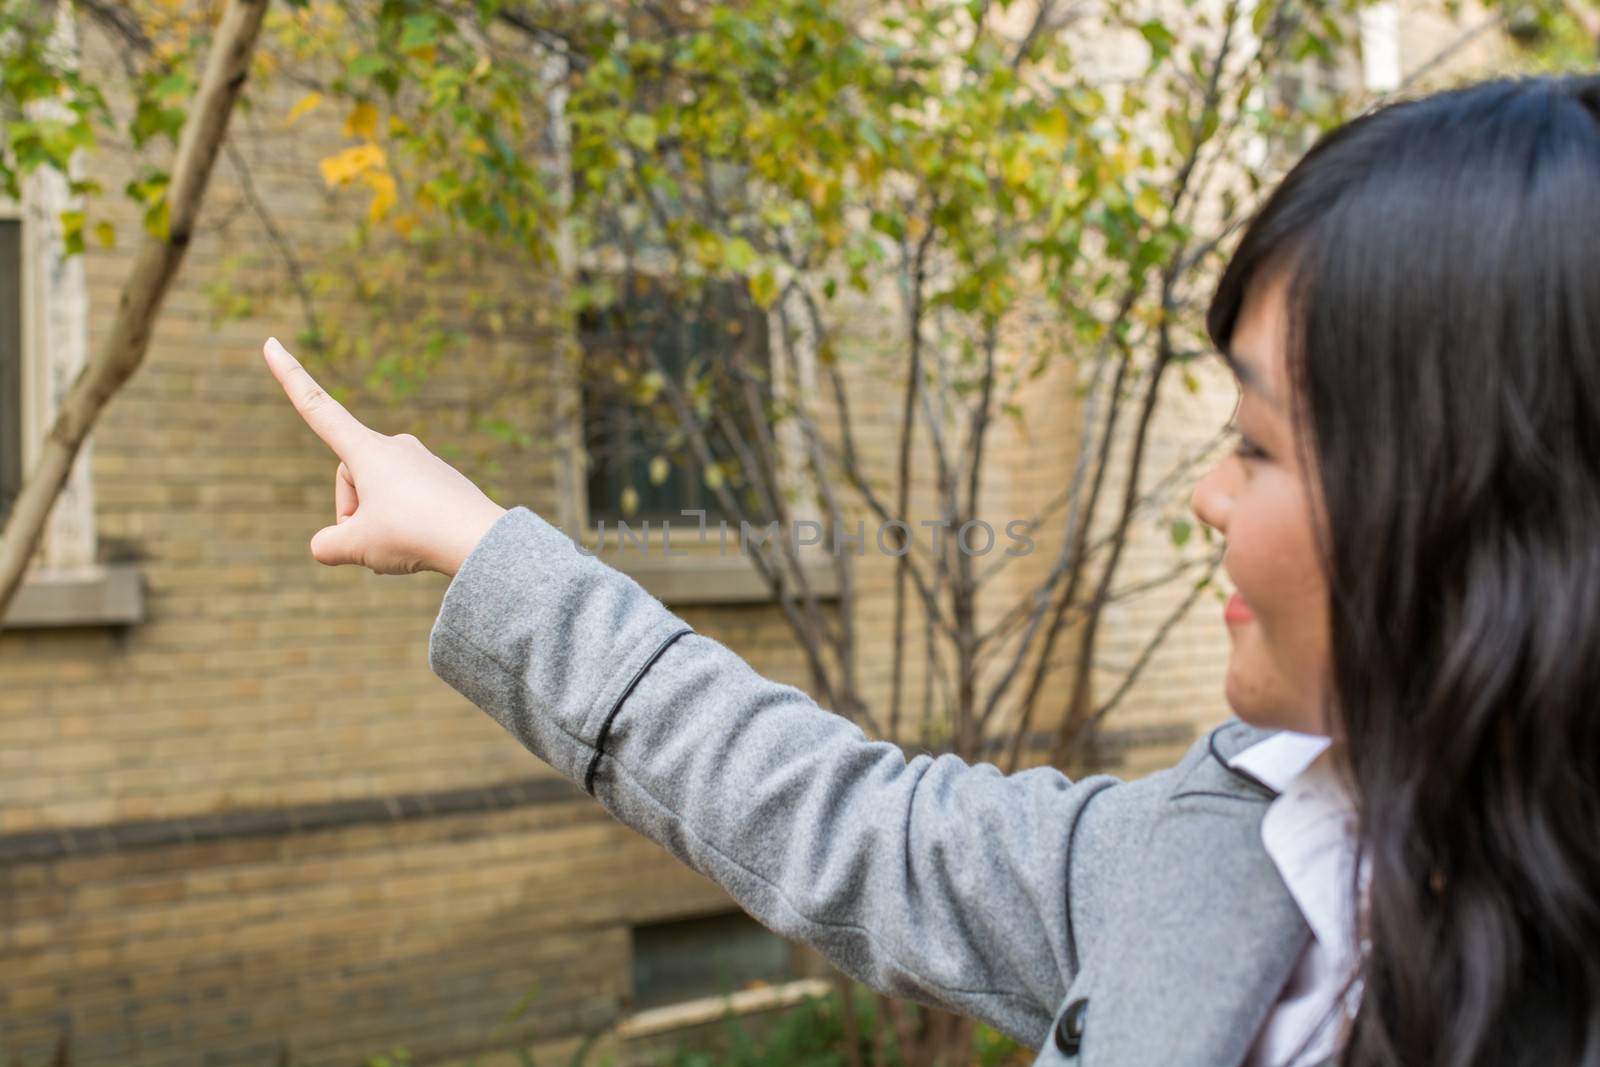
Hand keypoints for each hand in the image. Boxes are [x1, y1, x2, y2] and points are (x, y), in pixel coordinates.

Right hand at [261, 336, 507, 576]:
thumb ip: (327, 545)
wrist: (479, 540)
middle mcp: (394, 446)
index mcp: (366, 449)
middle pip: (350, 482)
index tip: (270, 343)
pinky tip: (427, 543)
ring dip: (379, 526)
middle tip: (374, 542)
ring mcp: (421, 461)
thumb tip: (327, 545)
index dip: (289, 377)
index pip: (317, 408)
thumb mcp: (356, 546)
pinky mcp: (441, 479)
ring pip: (379, 498)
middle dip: (352, 516)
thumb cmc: (414, 534)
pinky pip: (407, 506)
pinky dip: (406, 526)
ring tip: (407, 545)